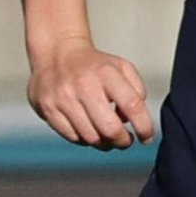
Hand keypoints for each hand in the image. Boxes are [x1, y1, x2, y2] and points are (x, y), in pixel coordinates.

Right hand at [28, 37, 151, 149]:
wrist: (57, 53)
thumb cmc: (95, 66)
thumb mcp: (122, 68)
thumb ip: (136, 91)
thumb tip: (132, 120)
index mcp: (107, 74)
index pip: (133, 106)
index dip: (144, 127)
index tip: (147, 138)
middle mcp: (84, 86)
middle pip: (110, 129)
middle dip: (123, 141)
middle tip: (126, 141)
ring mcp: (63, 98)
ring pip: (91, 137)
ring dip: (105, 143)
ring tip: (109, 138)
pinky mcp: (48, 109)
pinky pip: (72, 137)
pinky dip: (85, 140)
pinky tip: (90, 132)